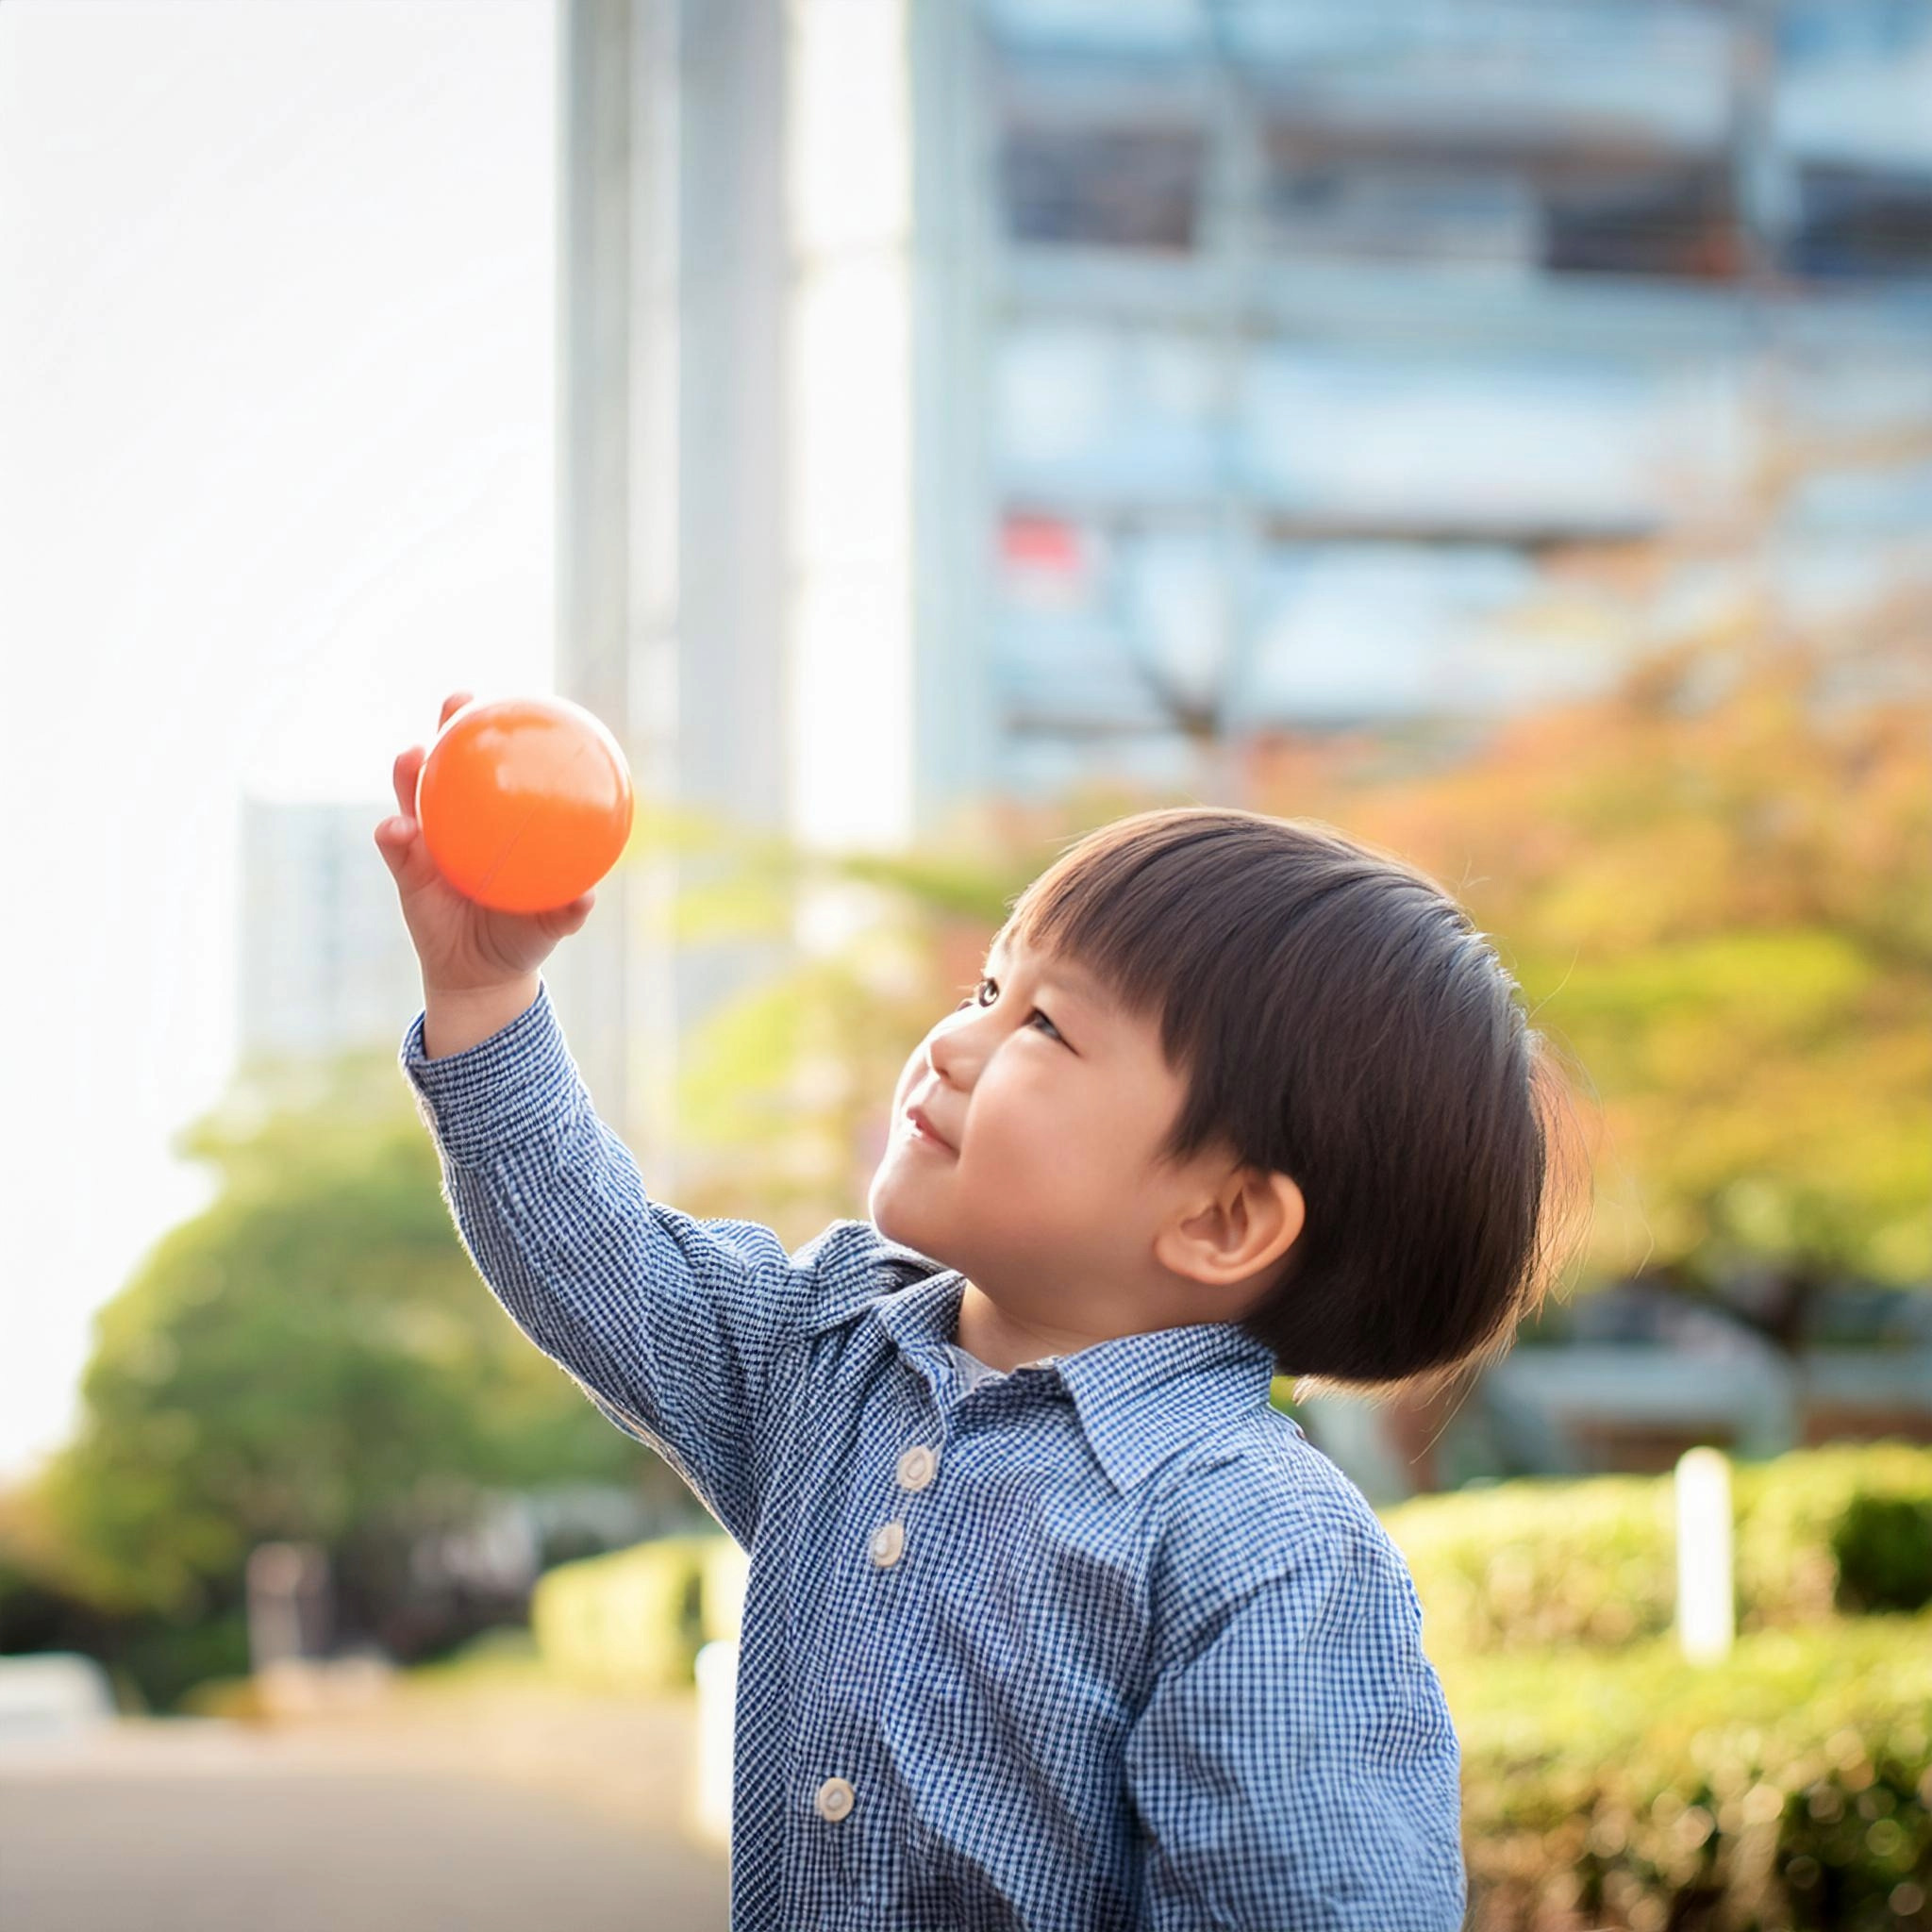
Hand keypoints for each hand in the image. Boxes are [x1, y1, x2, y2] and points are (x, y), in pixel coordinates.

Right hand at [373, 690, 597, 995]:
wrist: (482, 975)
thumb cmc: (521, 936)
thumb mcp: (549, 924)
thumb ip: (566, 911)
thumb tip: (587, 898)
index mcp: (494, 823)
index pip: (497, 770)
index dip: (501, 735)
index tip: (514, 702)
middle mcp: (459, 823)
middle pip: (450, 763)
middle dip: (450, 726)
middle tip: (460, 702)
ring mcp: (428, 843)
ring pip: (413, 794)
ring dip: (409, 771)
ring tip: (413, 756)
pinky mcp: (405, 871)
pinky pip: (395, 848)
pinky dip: (393, 835)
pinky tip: (397, 830)